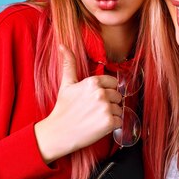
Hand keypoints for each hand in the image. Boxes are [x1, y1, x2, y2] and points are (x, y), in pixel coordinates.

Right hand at [34, 45, 122, 163]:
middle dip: (109, 103)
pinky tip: (99, 126)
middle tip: (94, 110)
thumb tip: (62, 45)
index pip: (113, 82)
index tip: (95, 98)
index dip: (106, 90)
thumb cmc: (63, 108)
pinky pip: (120, 121)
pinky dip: (113, 125)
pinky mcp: (109, 123)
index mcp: (93, 82)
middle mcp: (101, 93)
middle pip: (118, 96)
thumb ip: (69, 63)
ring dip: (111, 114)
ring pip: (120, 109)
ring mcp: (106, 108)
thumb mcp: (66, 83)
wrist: (58, 133)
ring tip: (95, 118)